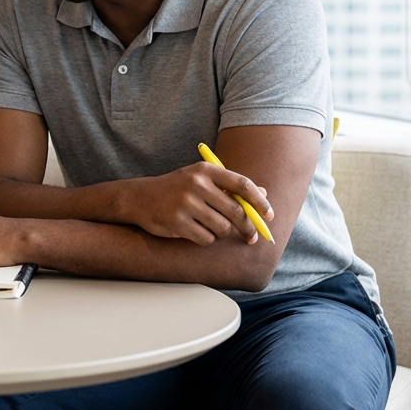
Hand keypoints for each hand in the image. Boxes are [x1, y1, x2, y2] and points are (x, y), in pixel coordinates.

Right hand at [120, 163, 272, 245]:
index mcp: (206, 170)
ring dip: (221, 233)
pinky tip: (195, 231)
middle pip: (236, 212)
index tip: (269, 216)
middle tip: (251, 237)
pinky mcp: (177, 222)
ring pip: (222, 228)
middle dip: (247, 227)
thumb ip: (231, 186)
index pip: (242, 185)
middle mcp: (196, 184)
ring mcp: (185, 203)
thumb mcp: (202, 180)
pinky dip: (206, 239)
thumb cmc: (177, 188)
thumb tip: (263, 194)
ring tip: (210, 227)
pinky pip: (206, 238)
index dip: (260, 202)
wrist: (140, 198)